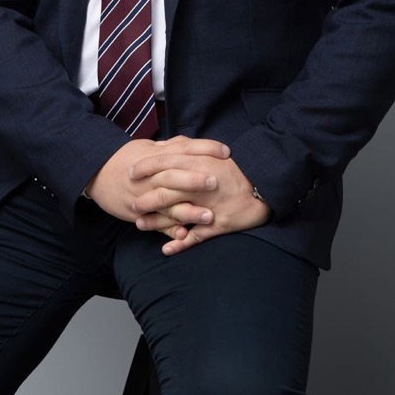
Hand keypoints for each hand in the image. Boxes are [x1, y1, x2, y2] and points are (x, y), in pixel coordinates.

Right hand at [85, 137, 231, 233]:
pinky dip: (170, 229)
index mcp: (155, 156)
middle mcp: (151, 175)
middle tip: (217, 181)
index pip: (184, 149)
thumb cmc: (125, 159)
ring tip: (210, 216)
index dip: (205, 149)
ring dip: (189, 211)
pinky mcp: (139, 212)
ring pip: (168, 204)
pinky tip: (185, 235)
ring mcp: (144, 195)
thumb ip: (170, 146)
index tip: (226, 152)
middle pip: (174, 175)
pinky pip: (156, 223)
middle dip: (195, 179)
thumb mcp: (146, 148)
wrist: (97, 174)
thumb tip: (190, 142)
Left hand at [128, 148, 271, 254]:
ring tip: (140, 225)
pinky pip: (197, 236)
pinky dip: (180, 244)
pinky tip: (166, 250)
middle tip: (131, 203)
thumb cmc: (236, 172)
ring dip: (157, 222)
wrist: (263, 187)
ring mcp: (210, 206)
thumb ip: (191, 152)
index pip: (166, 163)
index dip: (146, 167)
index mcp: (200, 164)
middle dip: (146, 197)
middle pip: (167, 190)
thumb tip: (170, 145)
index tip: (131, 171)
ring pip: (177, 214)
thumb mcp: (213, 155)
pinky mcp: (218, 224)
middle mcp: (202, 185)